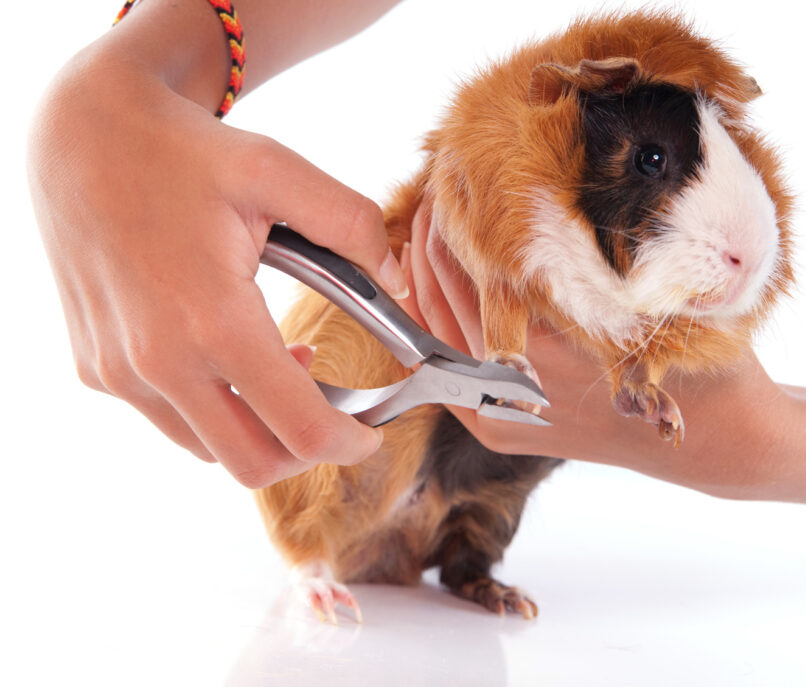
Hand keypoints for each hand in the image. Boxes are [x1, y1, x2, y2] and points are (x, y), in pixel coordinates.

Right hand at [27, 50, 406, 487]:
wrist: (83, 139)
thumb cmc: (184, 153)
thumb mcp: (277, 170)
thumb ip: (352, 223)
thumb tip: (398, 281)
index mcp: (214, 319)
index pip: (300, 430)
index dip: (349, 444)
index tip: (370, 435)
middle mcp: (158, 360)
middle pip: (254, 464)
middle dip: (306, 451)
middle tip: (337, 414)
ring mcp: (119, 371)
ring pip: (207, 449)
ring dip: (257, 428)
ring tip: (283, 367)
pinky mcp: (96, 369)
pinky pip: (168, 420)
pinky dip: (211, 409)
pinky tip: (230, 356)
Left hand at [401, 202, 794, 498]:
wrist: (716, 440)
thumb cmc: (692, 352)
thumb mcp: (648, 292)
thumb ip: (582, 256)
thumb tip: (520, 195)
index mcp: (544, 343)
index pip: (469, 264)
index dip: (456, 216)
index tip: (456, 176)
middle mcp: (510, 384)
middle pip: (438, 296)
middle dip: (432, 239)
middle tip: (437, 190)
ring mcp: (495, 414)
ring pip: (430, 332)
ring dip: (422, 279)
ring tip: (431, 230)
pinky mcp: (494, 429)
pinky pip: (438, 368)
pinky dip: (430, 324)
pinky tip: (432, 288)